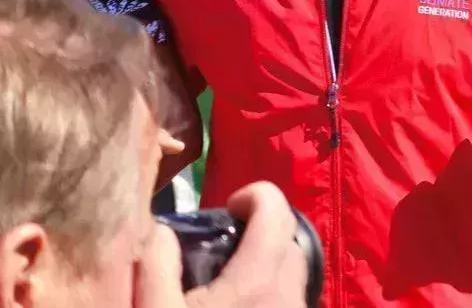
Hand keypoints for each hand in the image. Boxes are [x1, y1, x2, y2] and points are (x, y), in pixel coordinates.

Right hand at [136, 182, 308, 307]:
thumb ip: (157, 264)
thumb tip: (162, 230)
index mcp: (259, 276)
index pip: (276, 208)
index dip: (253, 195)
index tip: (227, 209)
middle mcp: (290, 289)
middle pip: (289, 235)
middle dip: (262, 226)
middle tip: (225, 242)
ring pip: (294, 265)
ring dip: (270, 257)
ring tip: (231, 275)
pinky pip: (294, 292)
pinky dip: (275, 284)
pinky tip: (243, 301)